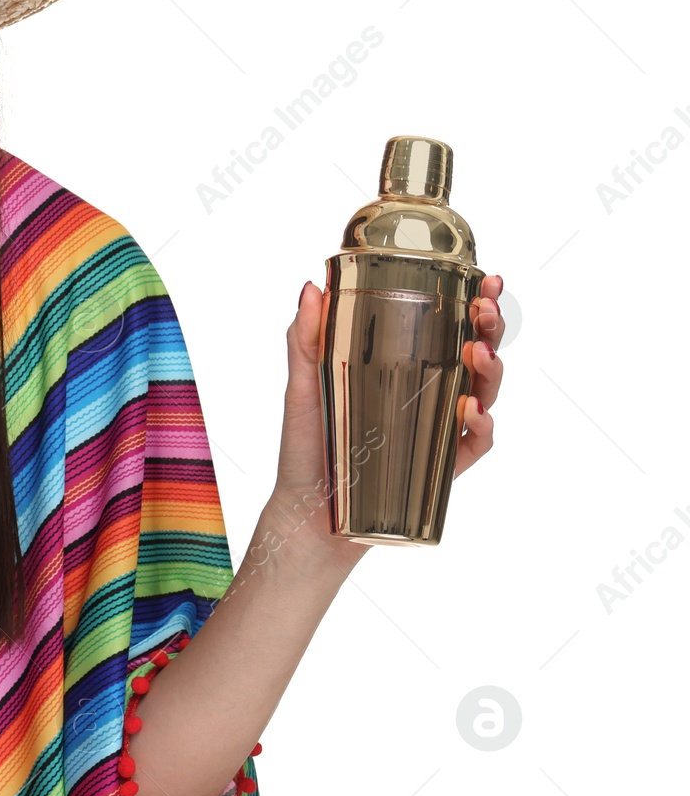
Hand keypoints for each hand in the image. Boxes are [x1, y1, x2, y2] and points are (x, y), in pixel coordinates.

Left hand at [267, 273, 504, 564]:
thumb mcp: (303, 384)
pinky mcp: (440, 470)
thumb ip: (304, 338)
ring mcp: (436, 432)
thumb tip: (311, 285)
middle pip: (475, 354)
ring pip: (484, 395)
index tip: (485, 280)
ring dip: (490, 371)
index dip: (472, 304)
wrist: (307, 514)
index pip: (446, 328)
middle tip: (486, 309)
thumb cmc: (306, 447)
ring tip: (478, 354)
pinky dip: (480, 428)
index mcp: (402, 368)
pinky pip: (474, 447)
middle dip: (491, 327)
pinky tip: (470, 411)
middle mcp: (427, 396)